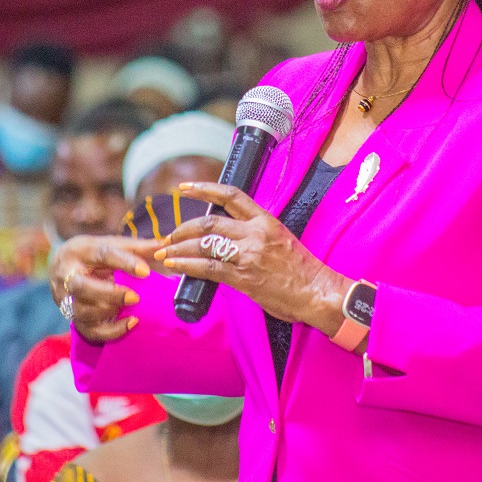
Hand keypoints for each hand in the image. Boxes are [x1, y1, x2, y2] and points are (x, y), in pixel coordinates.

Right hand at [49, 235, 161, 342]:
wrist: (60, 267)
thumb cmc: (92, 255)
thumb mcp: (112, 244)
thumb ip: (139, 247)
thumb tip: (166, 245)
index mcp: (80, 251)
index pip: (101, 254)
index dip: (124, 262)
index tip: (145, 271)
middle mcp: (67, 275)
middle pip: (81, 286)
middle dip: (109, 293)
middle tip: (135, 297)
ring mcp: (66, 299)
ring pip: (82, 311)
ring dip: (109, 311)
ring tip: (132, 307)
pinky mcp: (73, 318)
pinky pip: (89, 330)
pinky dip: (111, 331)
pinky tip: (131, 323)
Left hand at [156, 182, 349, 336]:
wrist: (317, 292)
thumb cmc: (301, 270)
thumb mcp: (280, 240)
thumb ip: (255, 234)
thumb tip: (229, 237)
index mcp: (265, 220)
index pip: (230, 195)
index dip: (204, 189)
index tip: (184, 189)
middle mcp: (255, 233)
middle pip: (209, 222)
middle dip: (183, 228)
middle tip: (169, 236)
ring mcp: (248, 254)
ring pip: (204, 244)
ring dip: (178, 248)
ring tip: (164, 253)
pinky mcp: (243, 277)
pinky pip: (207, 267)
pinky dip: (186, 265)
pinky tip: (174, 265)